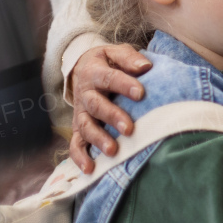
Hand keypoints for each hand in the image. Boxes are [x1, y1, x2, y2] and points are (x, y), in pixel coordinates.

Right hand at [69, 44, 151, 172]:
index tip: (141, 93)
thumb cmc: (108, 62)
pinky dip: (80, 157)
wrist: (83, 68)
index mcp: (94, 73)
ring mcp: (81, 112)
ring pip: (86, 127)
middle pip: (97, 106)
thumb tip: (145, 66)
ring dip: (98, 139)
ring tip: (113, 150)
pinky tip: (90, 169)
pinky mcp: (78, 127)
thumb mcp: (115, 52)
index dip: (124, 85)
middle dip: (112, 117)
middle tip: (129, 128)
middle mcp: (86, 94)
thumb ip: (129, 57)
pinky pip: (76, 143)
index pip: (109, 78)